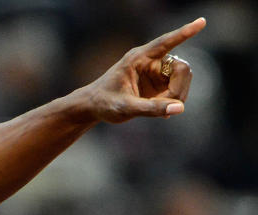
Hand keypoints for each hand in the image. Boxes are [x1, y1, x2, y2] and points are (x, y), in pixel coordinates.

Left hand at [85, 17, 204, 122]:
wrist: (94, 107)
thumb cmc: (104, 103)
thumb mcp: (125, 108)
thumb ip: (151, 108)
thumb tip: (179, 108)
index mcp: (138, 58)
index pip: (166, 42)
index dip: (185, 33)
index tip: (202, 22)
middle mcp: (151, 60)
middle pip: (182, 68)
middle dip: (178, 89)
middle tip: (166, 108)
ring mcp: (157, 71)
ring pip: (183, 79)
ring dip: (177, 96)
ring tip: (160, 111)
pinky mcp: (160, 82)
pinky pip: (178, 89)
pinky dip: (174, 101)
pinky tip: (164, 112)